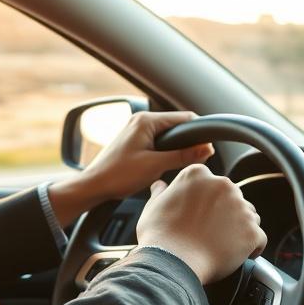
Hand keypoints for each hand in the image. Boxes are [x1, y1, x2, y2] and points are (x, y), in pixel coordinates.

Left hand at [47, 111, 213, 226]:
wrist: (94, 185)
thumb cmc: (118, 175)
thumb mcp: (155, 165)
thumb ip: (183, 155)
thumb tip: (206, 149)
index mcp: (146, 120)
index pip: (184, 118)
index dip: (199, 133)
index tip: (209, 149)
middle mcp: (141, 120)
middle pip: (177, 125)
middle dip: (189, 140)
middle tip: (199, 158)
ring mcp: (136, 129)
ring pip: (168, 134)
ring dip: (178, 146)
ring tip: (184, 162)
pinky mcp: (134, 140)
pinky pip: (158, 140)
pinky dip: (167, 149)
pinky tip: (168, 163)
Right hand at [136, 164, 266, 283]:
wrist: (172, 262)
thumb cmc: (160, 236)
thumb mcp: (153, 207)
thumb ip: (162, 192)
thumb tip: (160, 186)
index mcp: (198, 176)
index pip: (211, 185)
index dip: (207, 202)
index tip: (201, 216)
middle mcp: (222, 185)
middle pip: (233, 198)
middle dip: (225, 214)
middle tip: (209, 233)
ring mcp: (240, 207)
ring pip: (249, 216)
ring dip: (239, 228)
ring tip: (221, 245)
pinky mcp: (252, 231)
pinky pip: (259, 238)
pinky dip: (251, 248)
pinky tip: (235, 255)